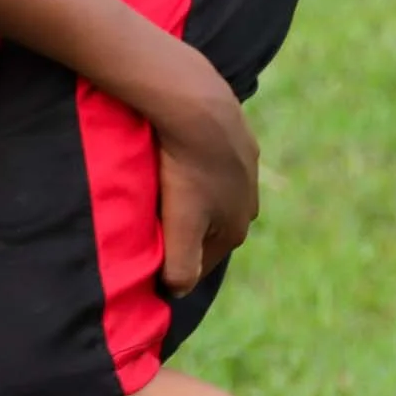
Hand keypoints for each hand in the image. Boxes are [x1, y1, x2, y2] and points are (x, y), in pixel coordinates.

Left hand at [153, 59, 259, 294]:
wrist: (198, 105)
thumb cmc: (186, 168)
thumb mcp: (181, 225)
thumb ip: (180, 266)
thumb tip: (176, 291)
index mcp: (237, 228)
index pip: (201, 261)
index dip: (173, 262)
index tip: (145, 252)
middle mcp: (250, 200)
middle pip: (208, 224)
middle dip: (182, 226)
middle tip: (149, 214)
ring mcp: (247, 166)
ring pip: (211, 190)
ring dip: (189, 191)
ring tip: (159, 182)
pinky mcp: (238, 133)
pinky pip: (210, 156)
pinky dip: (194, 159)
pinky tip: (174, 151)